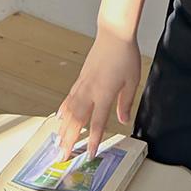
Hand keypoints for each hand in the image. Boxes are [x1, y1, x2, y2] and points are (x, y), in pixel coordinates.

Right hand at [56, 32, 141, 161]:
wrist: (113, 34)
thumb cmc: (125, 55)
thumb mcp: (132, 80)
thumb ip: (126, 102)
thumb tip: (123, 120)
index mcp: (105, 93)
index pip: (98, 122)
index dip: (94, 140)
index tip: (89, 154)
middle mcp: (90, 91)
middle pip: (77, 121)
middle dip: (70, 140)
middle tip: (62, 156)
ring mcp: (83, 84)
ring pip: (70, 111)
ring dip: (63, 128)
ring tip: (57, 143)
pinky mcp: (80, 78)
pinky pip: (69, 97)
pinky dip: (64, 109)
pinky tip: (60, 117)